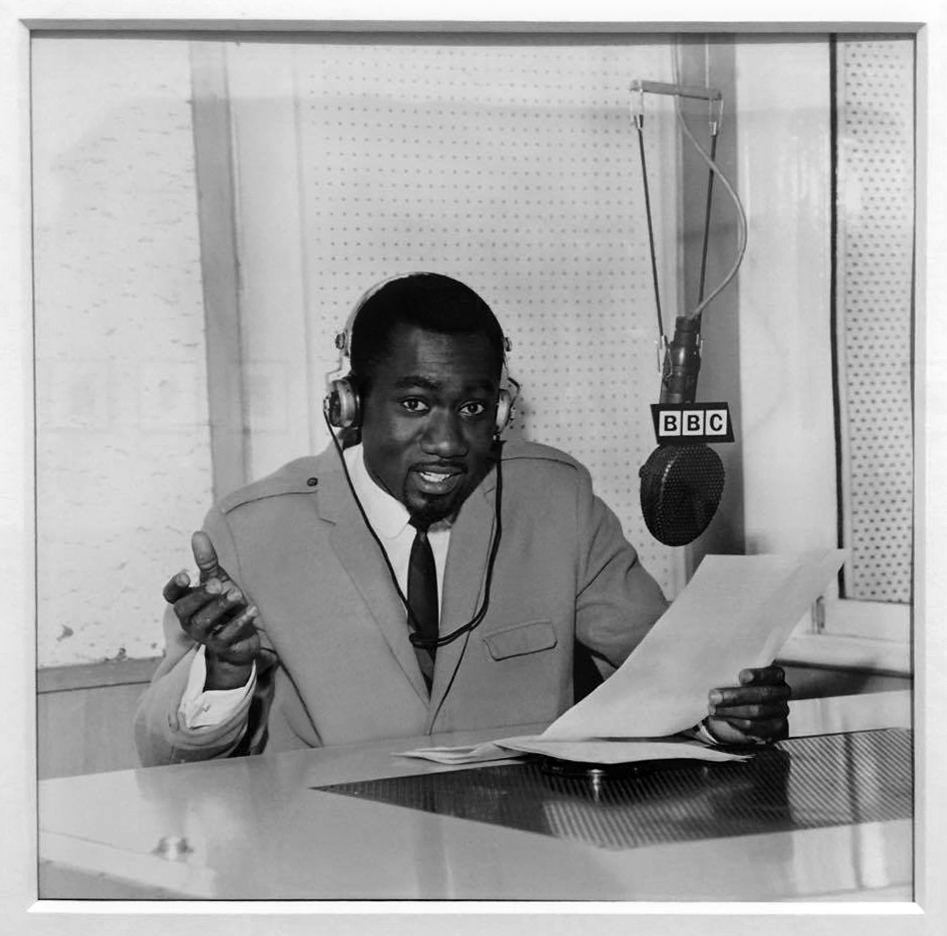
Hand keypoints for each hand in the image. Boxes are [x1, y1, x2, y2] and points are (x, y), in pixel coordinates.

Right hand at [162, 531, 260, 689]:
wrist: (242, 636)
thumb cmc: (225, 604)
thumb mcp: (218, 580)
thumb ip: (207, 561)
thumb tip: (197, 534)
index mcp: (186, 603)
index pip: (171, 596)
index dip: (175, 587)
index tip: (186, 575)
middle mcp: (190, 620)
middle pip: (186, 609)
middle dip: (201, 596)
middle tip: (218, 584)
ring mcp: (204, 636)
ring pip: (206, 623)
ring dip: (221, 607)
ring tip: (238, 594)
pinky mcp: (222, 646)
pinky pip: (227, 635)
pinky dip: (240, 622)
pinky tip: (253, 610)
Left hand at [704, 665, 790, 745]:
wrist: (754, 708)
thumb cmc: (745, 686)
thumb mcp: (743, 676)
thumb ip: (736, 673)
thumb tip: (717, 671)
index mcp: (776, 675)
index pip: (773, 673)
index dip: (759, 675)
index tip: (741, 676)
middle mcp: (782, 693)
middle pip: (762, 694)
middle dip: (736, 696)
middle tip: (713, 696)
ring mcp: (780, 712)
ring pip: (756, 712)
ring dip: (730, 711)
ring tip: (713, 709)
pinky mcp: (774, 729)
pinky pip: (754, 727)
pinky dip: (735, 722)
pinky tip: (721, 717)